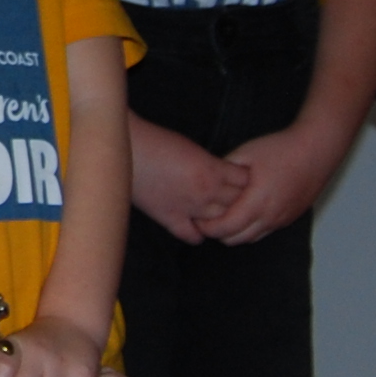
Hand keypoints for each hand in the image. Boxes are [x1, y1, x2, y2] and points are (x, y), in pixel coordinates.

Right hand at [129, 117, 247, 244]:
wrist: (130, 148)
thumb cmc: (157, 140)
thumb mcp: (192, 148)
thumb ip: (210, 165)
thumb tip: (219, 175)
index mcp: (213, 170)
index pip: (245, 182)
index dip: (245, 180)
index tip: (241, 179)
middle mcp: (206, 192)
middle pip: (237, 203)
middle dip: (238, 200)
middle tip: (233, 197)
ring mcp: (188, 208)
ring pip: (219, 222)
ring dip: (220, 218)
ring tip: (218, 214)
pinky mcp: (169, 218)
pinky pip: (193, 236)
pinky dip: (198, 235)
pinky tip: (197, 227)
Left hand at [195, 123, 335, 243]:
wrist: (316, 150)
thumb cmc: (282, 149)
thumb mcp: (246, 153)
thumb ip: (225, 171)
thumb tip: (208, 181)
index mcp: (257, 201)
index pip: (225, 228)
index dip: (207, 227)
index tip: (196, 218)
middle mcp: (270, 216)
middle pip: (235, 239)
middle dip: (217, 232)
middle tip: (205, 219)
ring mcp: (281, 219)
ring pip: (250, 239)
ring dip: (233, 233)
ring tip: (221, 217)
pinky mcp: (289, 218)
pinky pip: (264, 232)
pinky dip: (249, 230)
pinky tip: (242, 215)